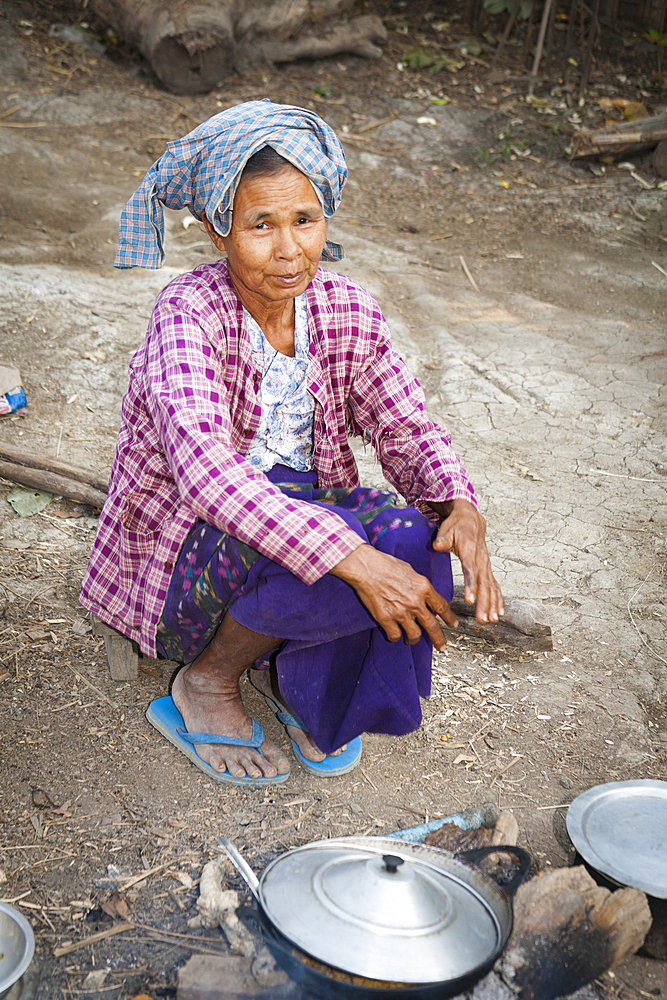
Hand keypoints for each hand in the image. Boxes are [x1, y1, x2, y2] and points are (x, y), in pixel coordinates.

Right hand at [330, 544, 457, 650]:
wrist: (366, 567)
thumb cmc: (385, 564)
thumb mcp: (410, 570)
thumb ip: (419, 585)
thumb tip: (423, 594)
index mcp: (423, 587)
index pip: (442, 607)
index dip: (449, 618)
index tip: (453, 625)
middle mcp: (415, 602)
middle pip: (432, 626)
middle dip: (439, 639)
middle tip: (441, 646)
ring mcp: (400, 612)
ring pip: (414, 635)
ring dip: (414, 640)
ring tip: (411, 640)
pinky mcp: (386, 618)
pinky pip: (395, 635)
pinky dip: (395, 637)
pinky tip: (395, 635)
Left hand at [430, 499, 503, 623]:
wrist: (471, 519)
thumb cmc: (456, 525)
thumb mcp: (447, 528)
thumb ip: (443, 539)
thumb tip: (438, 545)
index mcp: (469, 550)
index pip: (471, 569)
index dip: (471, 585)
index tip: (471, 600)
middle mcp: (481, 559)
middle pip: (483, 583)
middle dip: (484, 602)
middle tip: (483, 619)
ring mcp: (486, 565)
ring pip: (491, 587)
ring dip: (492, 604)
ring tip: (492, 620)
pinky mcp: (487, 569)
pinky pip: (495, 585)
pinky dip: (498, 599)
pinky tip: (499, 612)